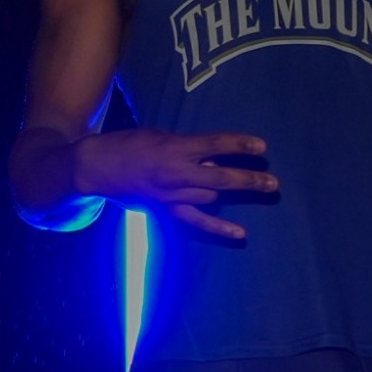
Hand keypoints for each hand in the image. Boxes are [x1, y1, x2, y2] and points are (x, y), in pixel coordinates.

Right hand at [73, 129, 275, 238]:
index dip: (239, 145)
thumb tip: (217, 160)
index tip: (263, 147)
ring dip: (230, 190)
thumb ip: (191, 148)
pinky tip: (241, 234)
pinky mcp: (164, 209)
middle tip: (274, 183)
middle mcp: (175, 173)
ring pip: (211, 196)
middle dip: (249, 180)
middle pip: (220, 178)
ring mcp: (170, 194)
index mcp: (175, 148)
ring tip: (262, 187)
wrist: (97, 166)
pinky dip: (218, 227)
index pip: (215, 144)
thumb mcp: (164, 137)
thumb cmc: (132, 144)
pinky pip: (195, 221)